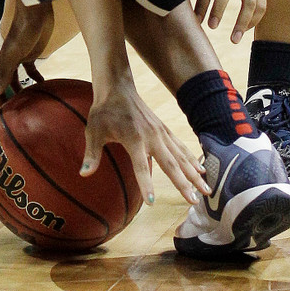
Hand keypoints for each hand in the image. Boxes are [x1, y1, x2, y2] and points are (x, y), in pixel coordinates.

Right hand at [0, 0, 50, 113]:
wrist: (34, 12)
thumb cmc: (23, 31)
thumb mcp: (14, 54)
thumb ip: (5, 72)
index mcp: (1, 66)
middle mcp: (7, 65)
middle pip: (3, 87)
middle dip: (4, 102)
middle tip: (11, 118)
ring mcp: (19, 59)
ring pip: (16, 80)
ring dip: (19, 93)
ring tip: (27, 106)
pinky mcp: (31, 54)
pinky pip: (31, 71)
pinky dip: (35, 79)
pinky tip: (43, 85)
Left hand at [81, 74, 208, 205]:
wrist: (116, 87)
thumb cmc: (103, 111)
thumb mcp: (93, 131)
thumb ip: (91, 154)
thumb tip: (83, 174)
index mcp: (133, 138)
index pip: (140, 166)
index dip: (145, 184)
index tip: (152, 202)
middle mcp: (151, 136)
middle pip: (170, 164)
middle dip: (183, 183)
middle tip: (194, 201)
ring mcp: (160, 132)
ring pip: (180, 156)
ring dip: (194, 173)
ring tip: (206, 190)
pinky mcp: (163, 129)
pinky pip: (180, 146)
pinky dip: (191, 159)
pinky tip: (201, 170)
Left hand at [194, 0, 266, 42]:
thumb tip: (173, 4)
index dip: (201, 3)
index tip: (196, 20)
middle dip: (218, 10)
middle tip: (211, 27)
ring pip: (250, 1)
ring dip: (242, 22)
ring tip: (233, 40)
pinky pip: (261, 6)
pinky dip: (253, 20)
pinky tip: (244, 31)